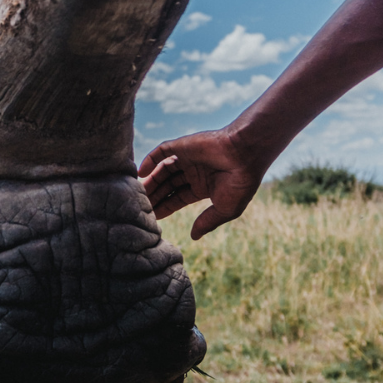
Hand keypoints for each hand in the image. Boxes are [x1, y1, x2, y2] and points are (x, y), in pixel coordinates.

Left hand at [138, 128, 263, 238]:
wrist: (246, 155)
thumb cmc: (241, 183)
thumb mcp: (225, 209)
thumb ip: (207, 222)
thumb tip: (193, 237)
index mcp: (202, 187)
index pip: (176, 199)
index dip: (164, 208)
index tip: (150, 219)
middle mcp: (193, 172)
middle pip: (166, 186)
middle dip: (153, 196)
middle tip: (137, 207)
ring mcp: (187, 158)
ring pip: (161, 171)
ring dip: (149, 181)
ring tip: (136, 193)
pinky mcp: (183, 145)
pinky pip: (162, 151)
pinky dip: (150, 160)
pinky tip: (141, 172)